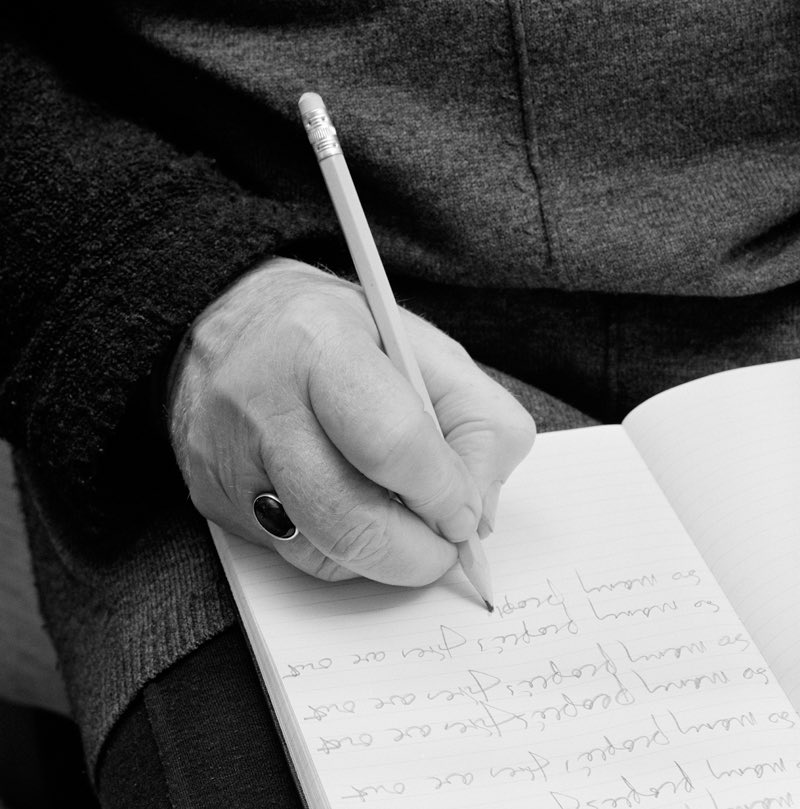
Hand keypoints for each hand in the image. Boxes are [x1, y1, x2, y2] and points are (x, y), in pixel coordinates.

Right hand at [169, 258, 535, 585]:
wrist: (227, 323)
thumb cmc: (336, 335)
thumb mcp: (424, 348)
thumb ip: (476, 422)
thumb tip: (475, 514)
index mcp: (321, 347)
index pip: (393, 444)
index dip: (444, 493)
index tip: (464, 511)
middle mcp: (263, 408)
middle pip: (348, 520)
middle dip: (417, 554)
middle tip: (444, 545)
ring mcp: (228, 462)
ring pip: (320, 554)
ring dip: (381, 559)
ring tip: (401, 523)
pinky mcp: (214, 502)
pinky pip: (294, 557)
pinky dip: (341, 553)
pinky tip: (352, 513)